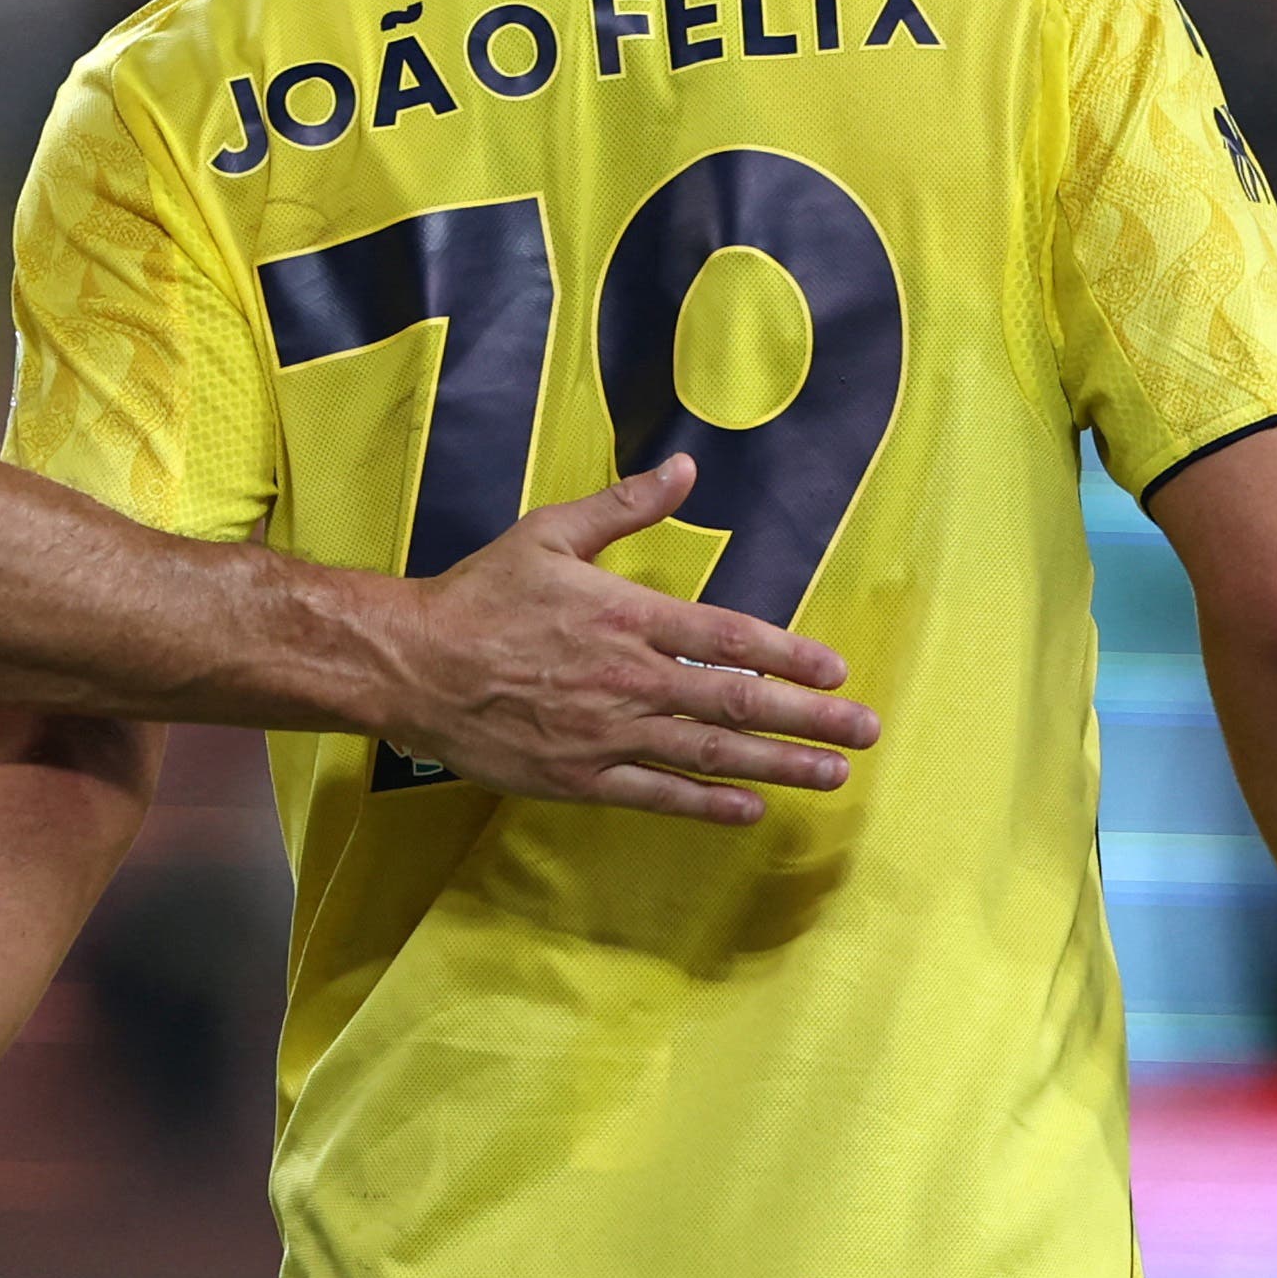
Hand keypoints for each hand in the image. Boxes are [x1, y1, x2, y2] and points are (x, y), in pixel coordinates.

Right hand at [386, 458, 878, 822]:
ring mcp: (606, 735)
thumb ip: (624, 506)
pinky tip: (750, 810)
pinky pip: (657, 796)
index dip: (790, 656)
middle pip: (735, 703)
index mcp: (626, 616)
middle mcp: (628, 679)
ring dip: (778, 766)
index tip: (835, 671)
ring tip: (830, 776)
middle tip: (863, 732)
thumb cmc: (480, 596)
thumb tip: (684, 467)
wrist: (413, 664)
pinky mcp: (579, 778)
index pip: (729, 638)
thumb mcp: (549, 533)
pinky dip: (707, 805)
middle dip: (808, 719)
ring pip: (708, 755)